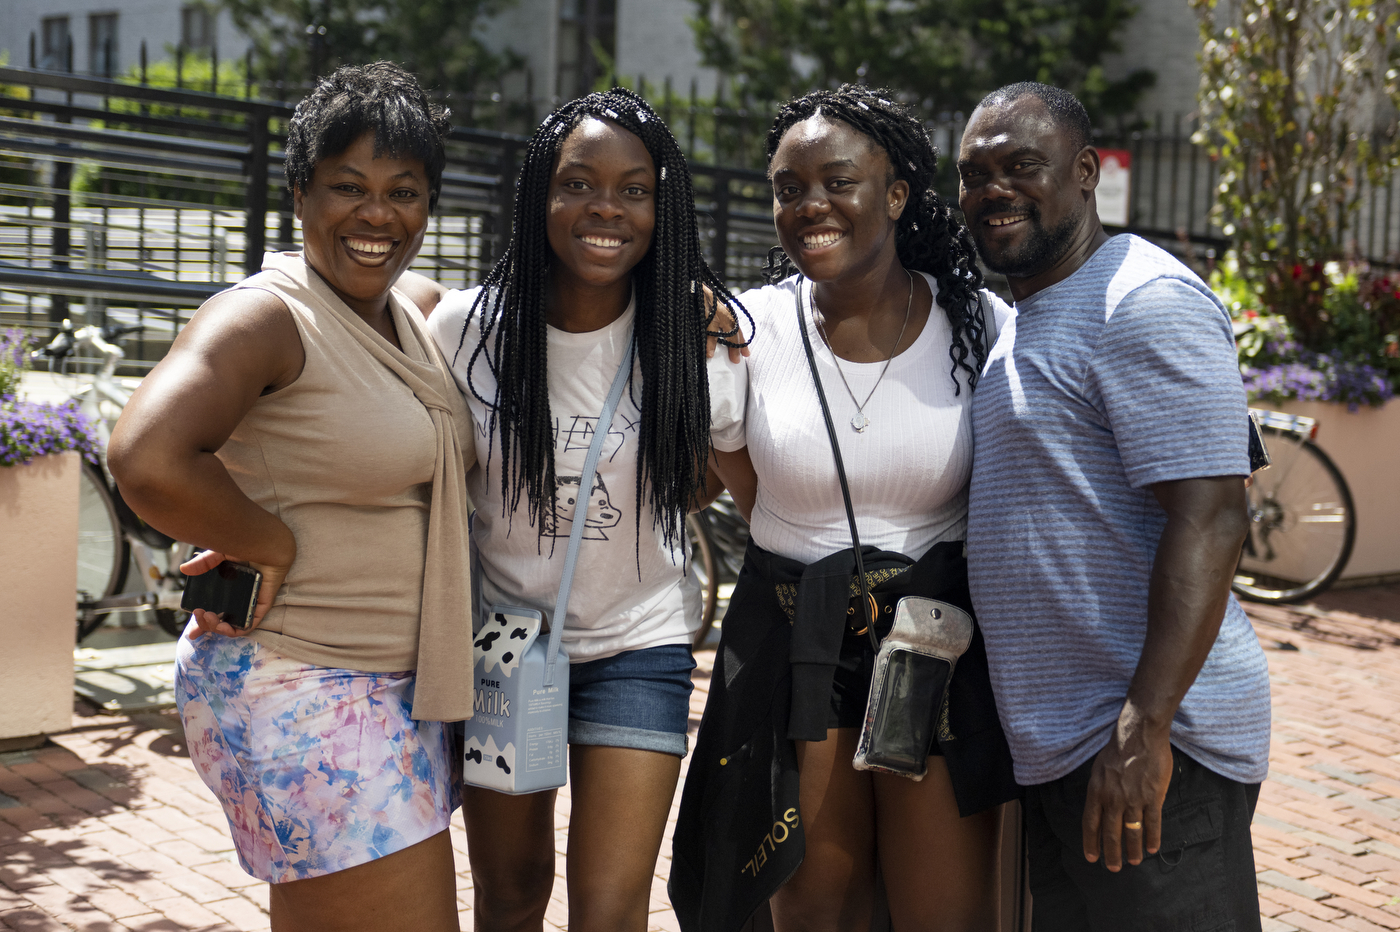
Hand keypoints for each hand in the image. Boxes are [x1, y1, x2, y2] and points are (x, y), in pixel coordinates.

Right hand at [180, 550, 290, 640]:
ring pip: (232, 625)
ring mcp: (248, 603)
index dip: (199, 623)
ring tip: (209, 618)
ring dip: (217, 628)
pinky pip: (249, 624)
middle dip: (205, 624)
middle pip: (219, 621)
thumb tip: (184, 569)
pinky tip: (223, 626)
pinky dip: (235, 630)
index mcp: (225, 589)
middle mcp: (236, 598)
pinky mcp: (261, 606)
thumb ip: (203, 562)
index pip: (210, 610)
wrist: (268, 542)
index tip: (191, 632)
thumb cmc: (248, 545)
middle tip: (199, 614)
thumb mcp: (220, 554)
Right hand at [702, 285, 750, 363]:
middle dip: (735, 345)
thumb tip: (719, 337)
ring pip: (714, 326)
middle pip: (731, 328)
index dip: (742, 340)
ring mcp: (710, 308)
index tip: (747, 354)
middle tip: (737, 361)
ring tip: (711, 355)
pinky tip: (704, 348)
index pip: (736, 326)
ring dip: (713, 342)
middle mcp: (720, 308)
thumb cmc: (699, 296)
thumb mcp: (713, 307)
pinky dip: (703, 337)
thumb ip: (718, 321)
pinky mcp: (699, 307)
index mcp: (724, 310)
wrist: (691, 281)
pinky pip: (702, 323)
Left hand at [1081, 705, 1173, 870]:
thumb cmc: (1117, 750)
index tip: (1092, 857)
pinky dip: (1153, 838)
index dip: (1091, 843)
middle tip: (1113, 868)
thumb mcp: (1098, 770)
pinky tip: (1153, 848)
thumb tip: (1099, 810)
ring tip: (1134, 862)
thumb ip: (1099, 791)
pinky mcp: (1153, 797)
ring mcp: (1134, 799)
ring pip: (1132, 832)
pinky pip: (1152, 823)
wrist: (1139, 735)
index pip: (1090, 824)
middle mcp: (1113, 799)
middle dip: (1112, 853)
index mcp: (1096, 791)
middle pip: (1111, 833)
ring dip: (1133, 850)